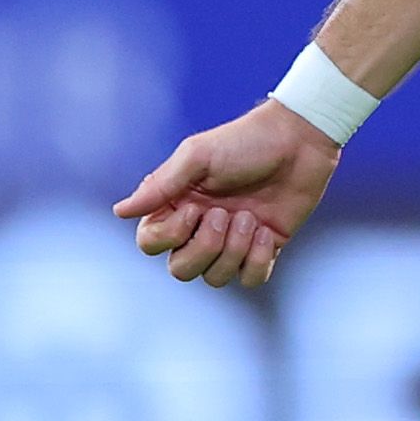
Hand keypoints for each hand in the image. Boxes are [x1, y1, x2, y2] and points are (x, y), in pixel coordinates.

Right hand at [112, 99, 342, 287]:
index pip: (150, 243)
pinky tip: (268, 233)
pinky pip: (250, 279)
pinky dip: (257, 261)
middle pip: (180, 270)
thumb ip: (161, 186)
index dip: (168, 236)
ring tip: (252, 219)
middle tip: (224, 216)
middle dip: (203, 249)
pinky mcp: (263, 249)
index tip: (194, 208)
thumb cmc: (244, 142)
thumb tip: (120, 211)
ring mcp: (231, 241)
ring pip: (215, 278)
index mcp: (178, 205)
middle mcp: (200, 228)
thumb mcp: (197, 156)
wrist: (299, 141)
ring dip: (234, 251)